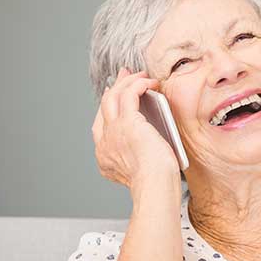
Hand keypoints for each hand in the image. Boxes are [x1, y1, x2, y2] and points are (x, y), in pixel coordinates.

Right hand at [91, 67, 180, 188]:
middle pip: (105, 107)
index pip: (102, 126)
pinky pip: (129, 93)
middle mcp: (104, 143)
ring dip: (126, 82)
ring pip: (113, 97)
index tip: (115, 95)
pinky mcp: (127, 123)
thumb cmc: (158, 184)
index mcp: (105, 157)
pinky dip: (138, 84)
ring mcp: (113, 132)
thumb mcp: (143, 167)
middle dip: (114, 88)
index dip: (108, 107)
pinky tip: (150, 81)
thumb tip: (152, 138)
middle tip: (124, 75)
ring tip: (140, 74)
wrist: (154, 186)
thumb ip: (141, 152)